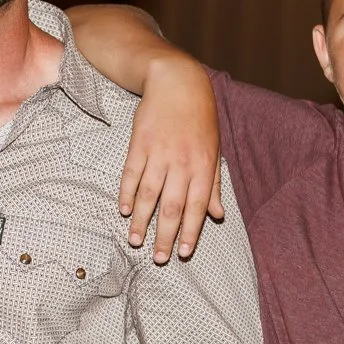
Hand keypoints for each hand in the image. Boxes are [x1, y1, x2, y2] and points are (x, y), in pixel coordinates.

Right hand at [119, 56, 223, 263]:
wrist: (178, 84)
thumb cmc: (200, 120)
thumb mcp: (213, 151)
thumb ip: (213, 185)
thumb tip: (218, 216)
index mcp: (203, 166)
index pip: (197, 206)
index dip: (190, 231)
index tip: (183, 253)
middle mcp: (181, 163)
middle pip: (171, 206)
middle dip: (164, 235)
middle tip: (157, 259)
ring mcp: (158, 153)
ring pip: (148, 194)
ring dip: (141, 221)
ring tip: (135, 241)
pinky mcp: (139, 145)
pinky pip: (131, 175)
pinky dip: (127, 194)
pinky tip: (125, 211)